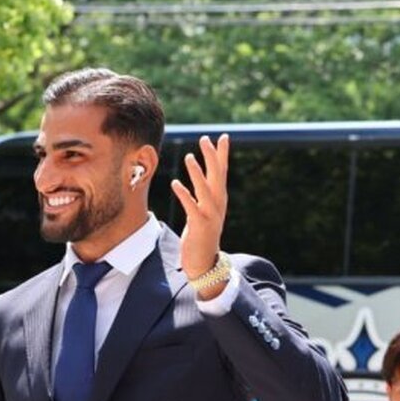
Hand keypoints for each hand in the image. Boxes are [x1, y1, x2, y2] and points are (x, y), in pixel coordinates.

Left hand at [169, 134, 229, 293]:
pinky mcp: (199, 225)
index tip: (224, 137)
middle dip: (212, 157)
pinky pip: (191, 207)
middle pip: (217, 176)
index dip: (222, 155)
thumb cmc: (202, 236)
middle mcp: (218, 205)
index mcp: (219, 200)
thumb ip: (203, 195)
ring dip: (197, 173)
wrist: (205, 263)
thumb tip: (201, 179)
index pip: (222, 172)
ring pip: (205, 190)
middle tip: (206, 139)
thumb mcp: (204, 211)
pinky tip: (175, 183)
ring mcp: (210, 215)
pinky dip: (185, 194)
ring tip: (189, 156)